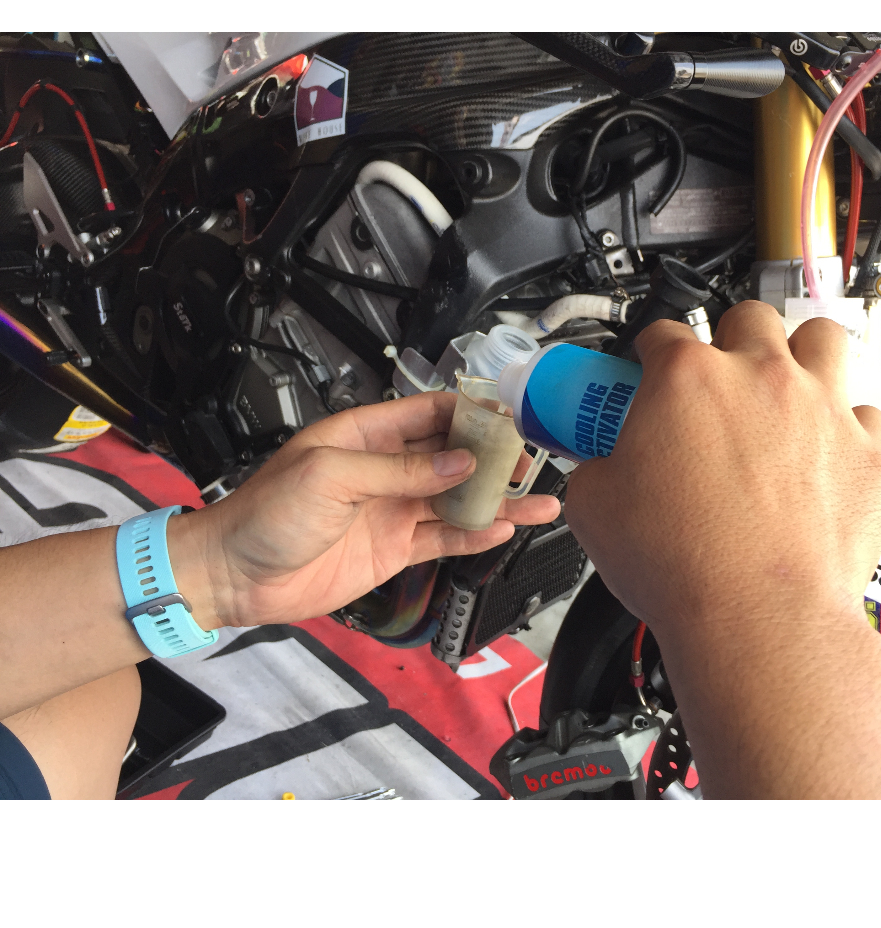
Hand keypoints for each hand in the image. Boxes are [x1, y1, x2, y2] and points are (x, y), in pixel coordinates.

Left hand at [171, 392, 559, 628]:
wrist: (235, 575)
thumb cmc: (266, 512)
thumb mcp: (332, 477)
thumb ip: (400, 469)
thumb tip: (459, 462)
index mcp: (367, 436)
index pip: (430, 413)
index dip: (470, 415)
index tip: (508, 422)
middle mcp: (385, 469)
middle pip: (453, 457)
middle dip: (493, 459)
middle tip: (530, 465)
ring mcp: (392, 509)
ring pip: (456, 499)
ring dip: (496, 501)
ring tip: (539, 502)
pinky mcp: (393, 548)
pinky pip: (443, 537)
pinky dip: (474, 535)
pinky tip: (503, 531)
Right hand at [564, 303, 880, 798]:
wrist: (757, 620)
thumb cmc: (682, 565)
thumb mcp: (593, 507)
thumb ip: (595, 468)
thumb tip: (598, 469)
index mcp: (686, 379)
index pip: (661, 333)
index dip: (649, 352)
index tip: (649, 372)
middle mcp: (759, 377)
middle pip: (747, 317)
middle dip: (730, 337)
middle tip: (719, 379)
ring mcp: (821, 408)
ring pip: (822, 339)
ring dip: (801, 353)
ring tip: (785, 384)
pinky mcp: (867, 453)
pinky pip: (870, 414)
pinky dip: (849, 424)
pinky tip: (829, 447)